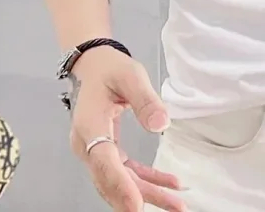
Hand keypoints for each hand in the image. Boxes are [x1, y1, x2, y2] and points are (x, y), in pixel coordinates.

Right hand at [68, 48, 185, 211]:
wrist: (94, 66)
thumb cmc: (110, 69)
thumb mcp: (131, 75)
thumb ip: (145, 100)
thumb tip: (161, 125)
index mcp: (89, 125)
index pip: (103, 160)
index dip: (119, 185)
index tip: (136, 205)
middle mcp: (87, 144)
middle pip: (112, 178)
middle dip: (141, 197)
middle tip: (174, 207)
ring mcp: (94, 150)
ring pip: (119, 180)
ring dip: (147, 193)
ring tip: (177, 203)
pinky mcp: (106, 151)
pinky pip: (125, 171)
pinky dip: (146, 179)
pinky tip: (168, 183)